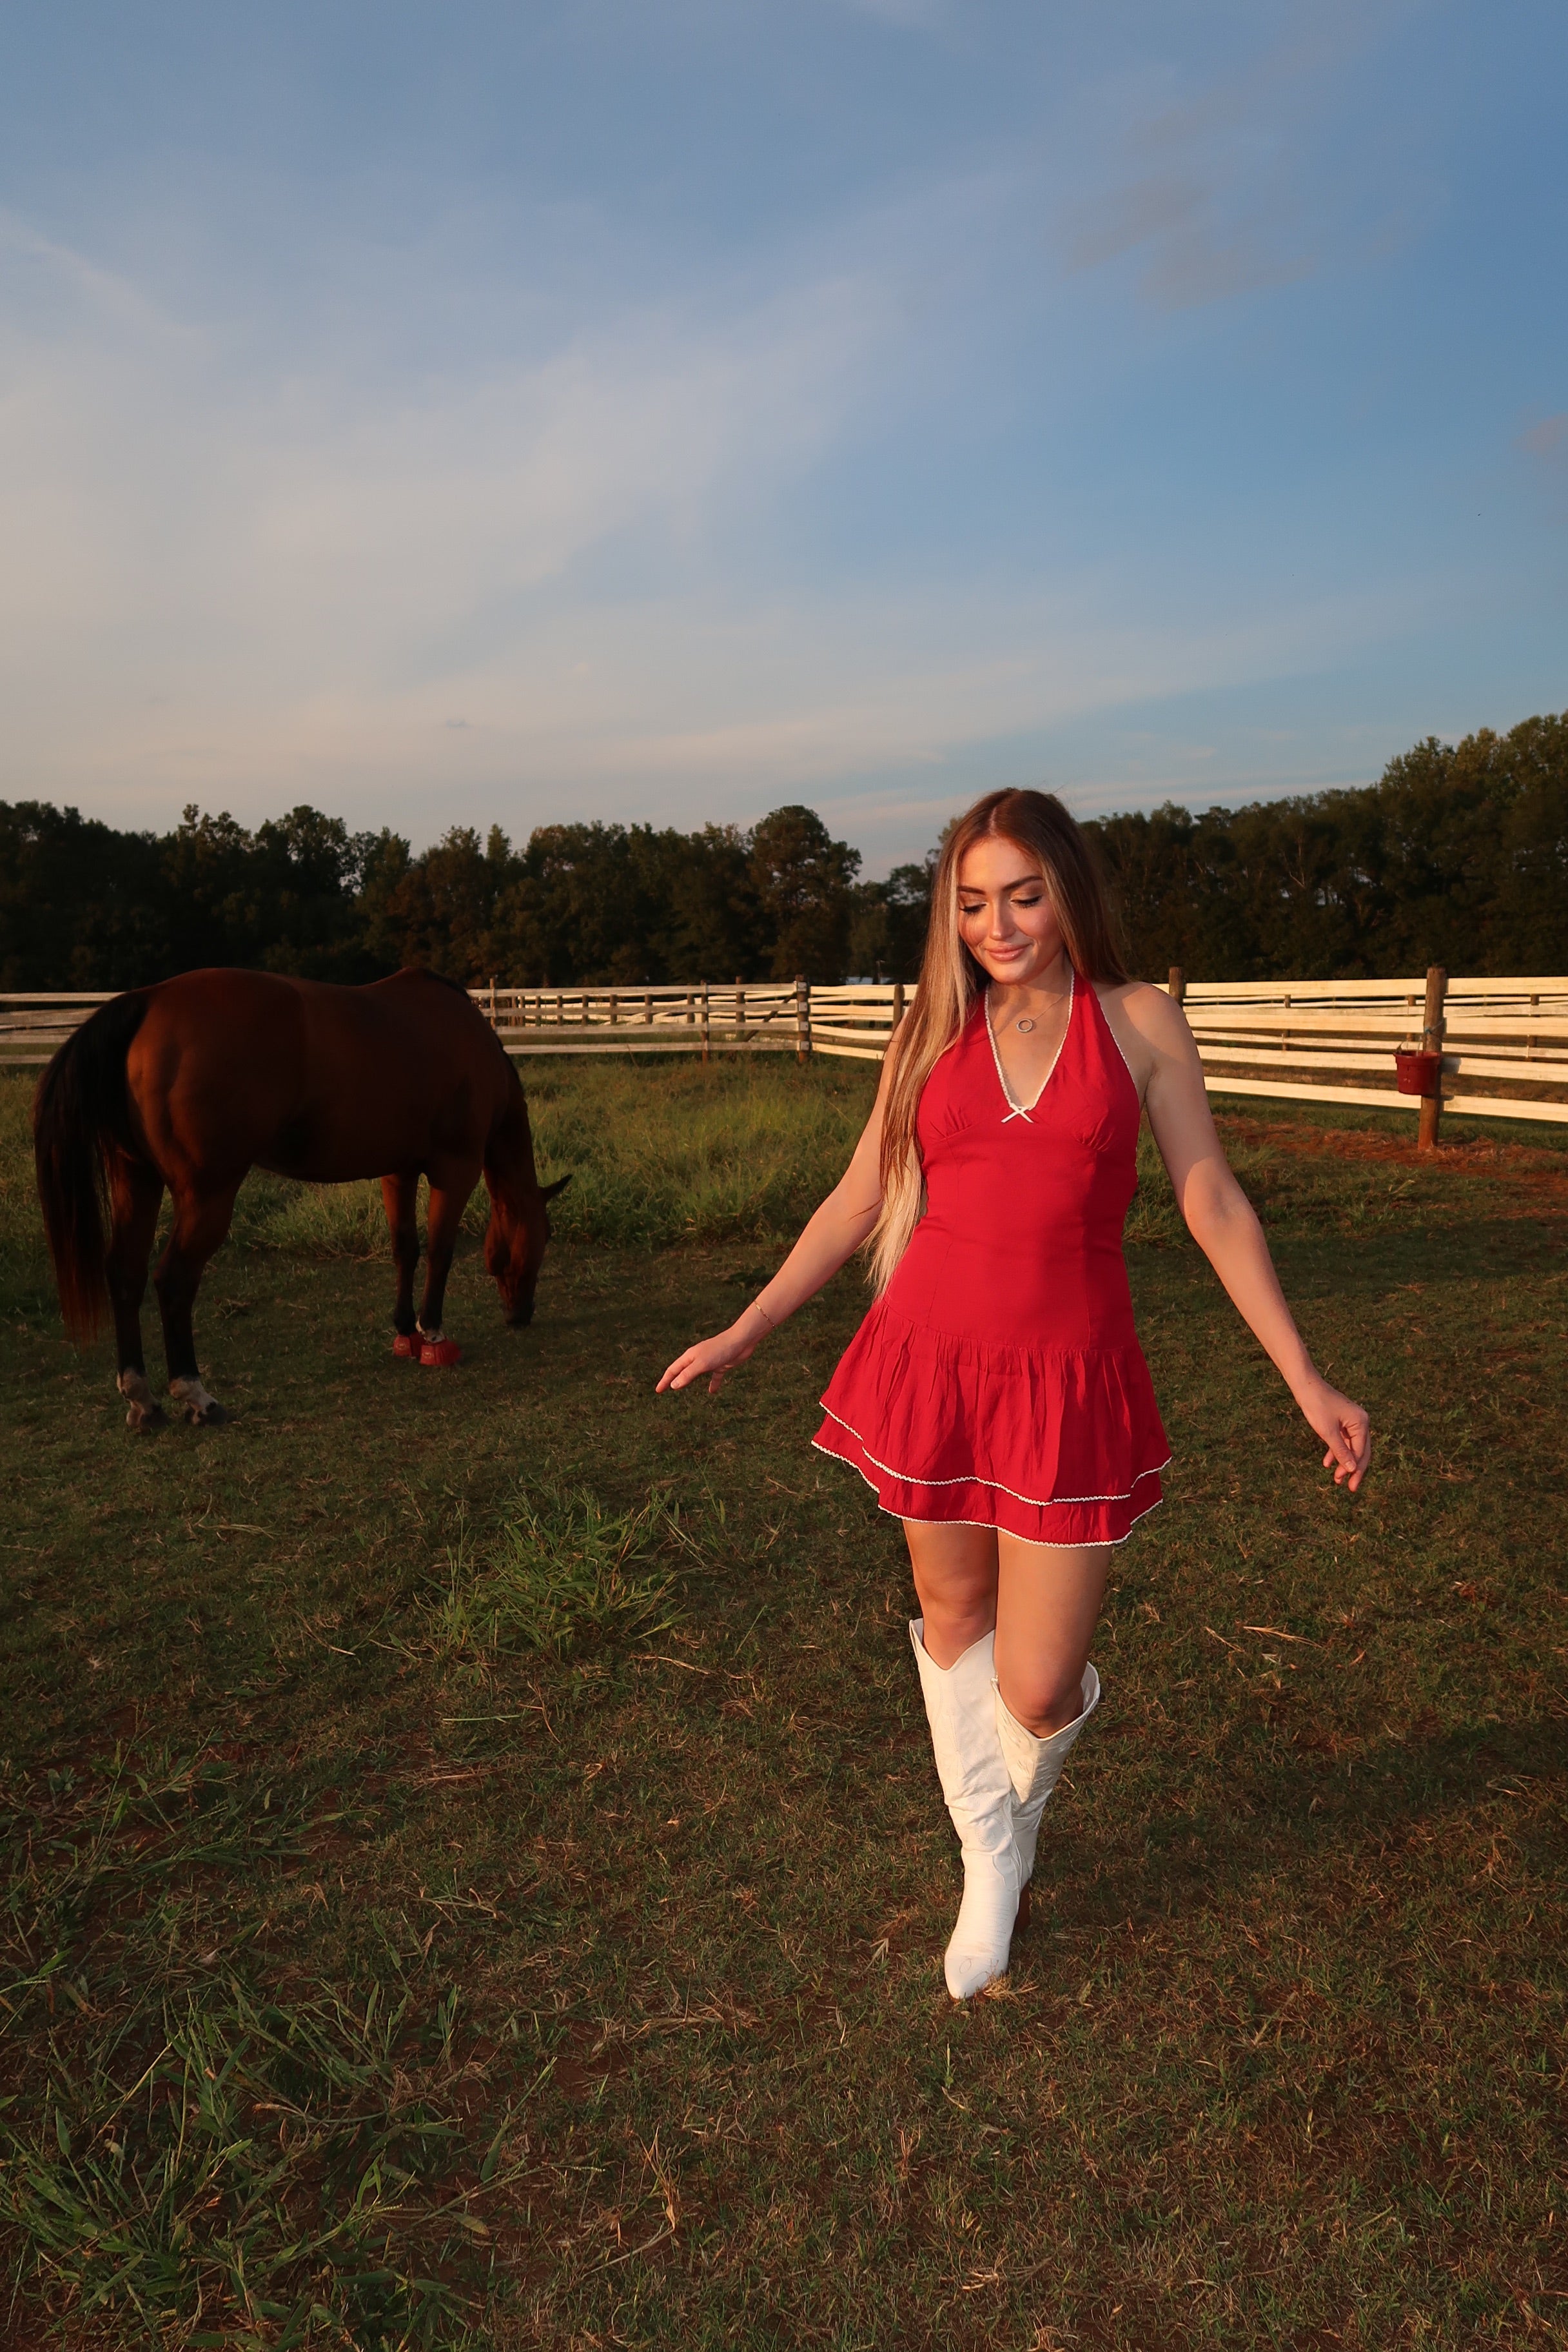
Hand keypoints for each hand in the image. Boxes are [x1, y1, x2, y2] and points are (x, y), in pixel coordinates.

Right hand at [656, 1323, 759, 1396]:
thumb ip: (688, 1375)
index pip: (673, 1370)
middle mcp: (697, 1358)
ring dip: (688, 1381)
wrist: (741, 1341)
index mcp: (690, 1357)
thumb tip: (673, 1386)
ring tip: (682, 1389)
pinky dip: (712, 1383)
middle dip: (673, 1380)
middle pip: (681, 1371)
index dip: (665, 1381)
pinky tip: (712, 1392)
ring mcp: (709, 1361)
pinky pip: (714, 1376)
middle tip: (664, 1389)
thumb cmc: (720, 1350)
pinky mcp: (720, 1365)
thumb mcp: (702, 1364)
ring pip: (695, 1373)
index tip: (658, 1391)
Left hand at [1297, 1376, 1370, 1491]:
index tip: (1349, 1485)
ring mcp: (1351, 1421)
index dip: (1355, 1470)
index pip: (1361, 1452)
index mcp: (1361, 1422)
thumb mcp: (1328, 1432)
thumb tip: (1352, 1469)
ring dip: (1344, 1462)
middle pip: (1360, 1451)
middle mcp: (1360, 1421)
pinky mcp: (1341, 1421)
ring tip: (1336, 1479)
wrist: (1305, 1386)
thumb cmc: (1316, 1406)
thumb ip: (1341, 1451)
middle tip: (1349, 1488)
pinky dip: (1336, 1451)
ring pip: (1351, 1447)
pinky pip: (1342, 1440)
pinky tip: (1328, 1463)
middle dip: (1354, 1469)